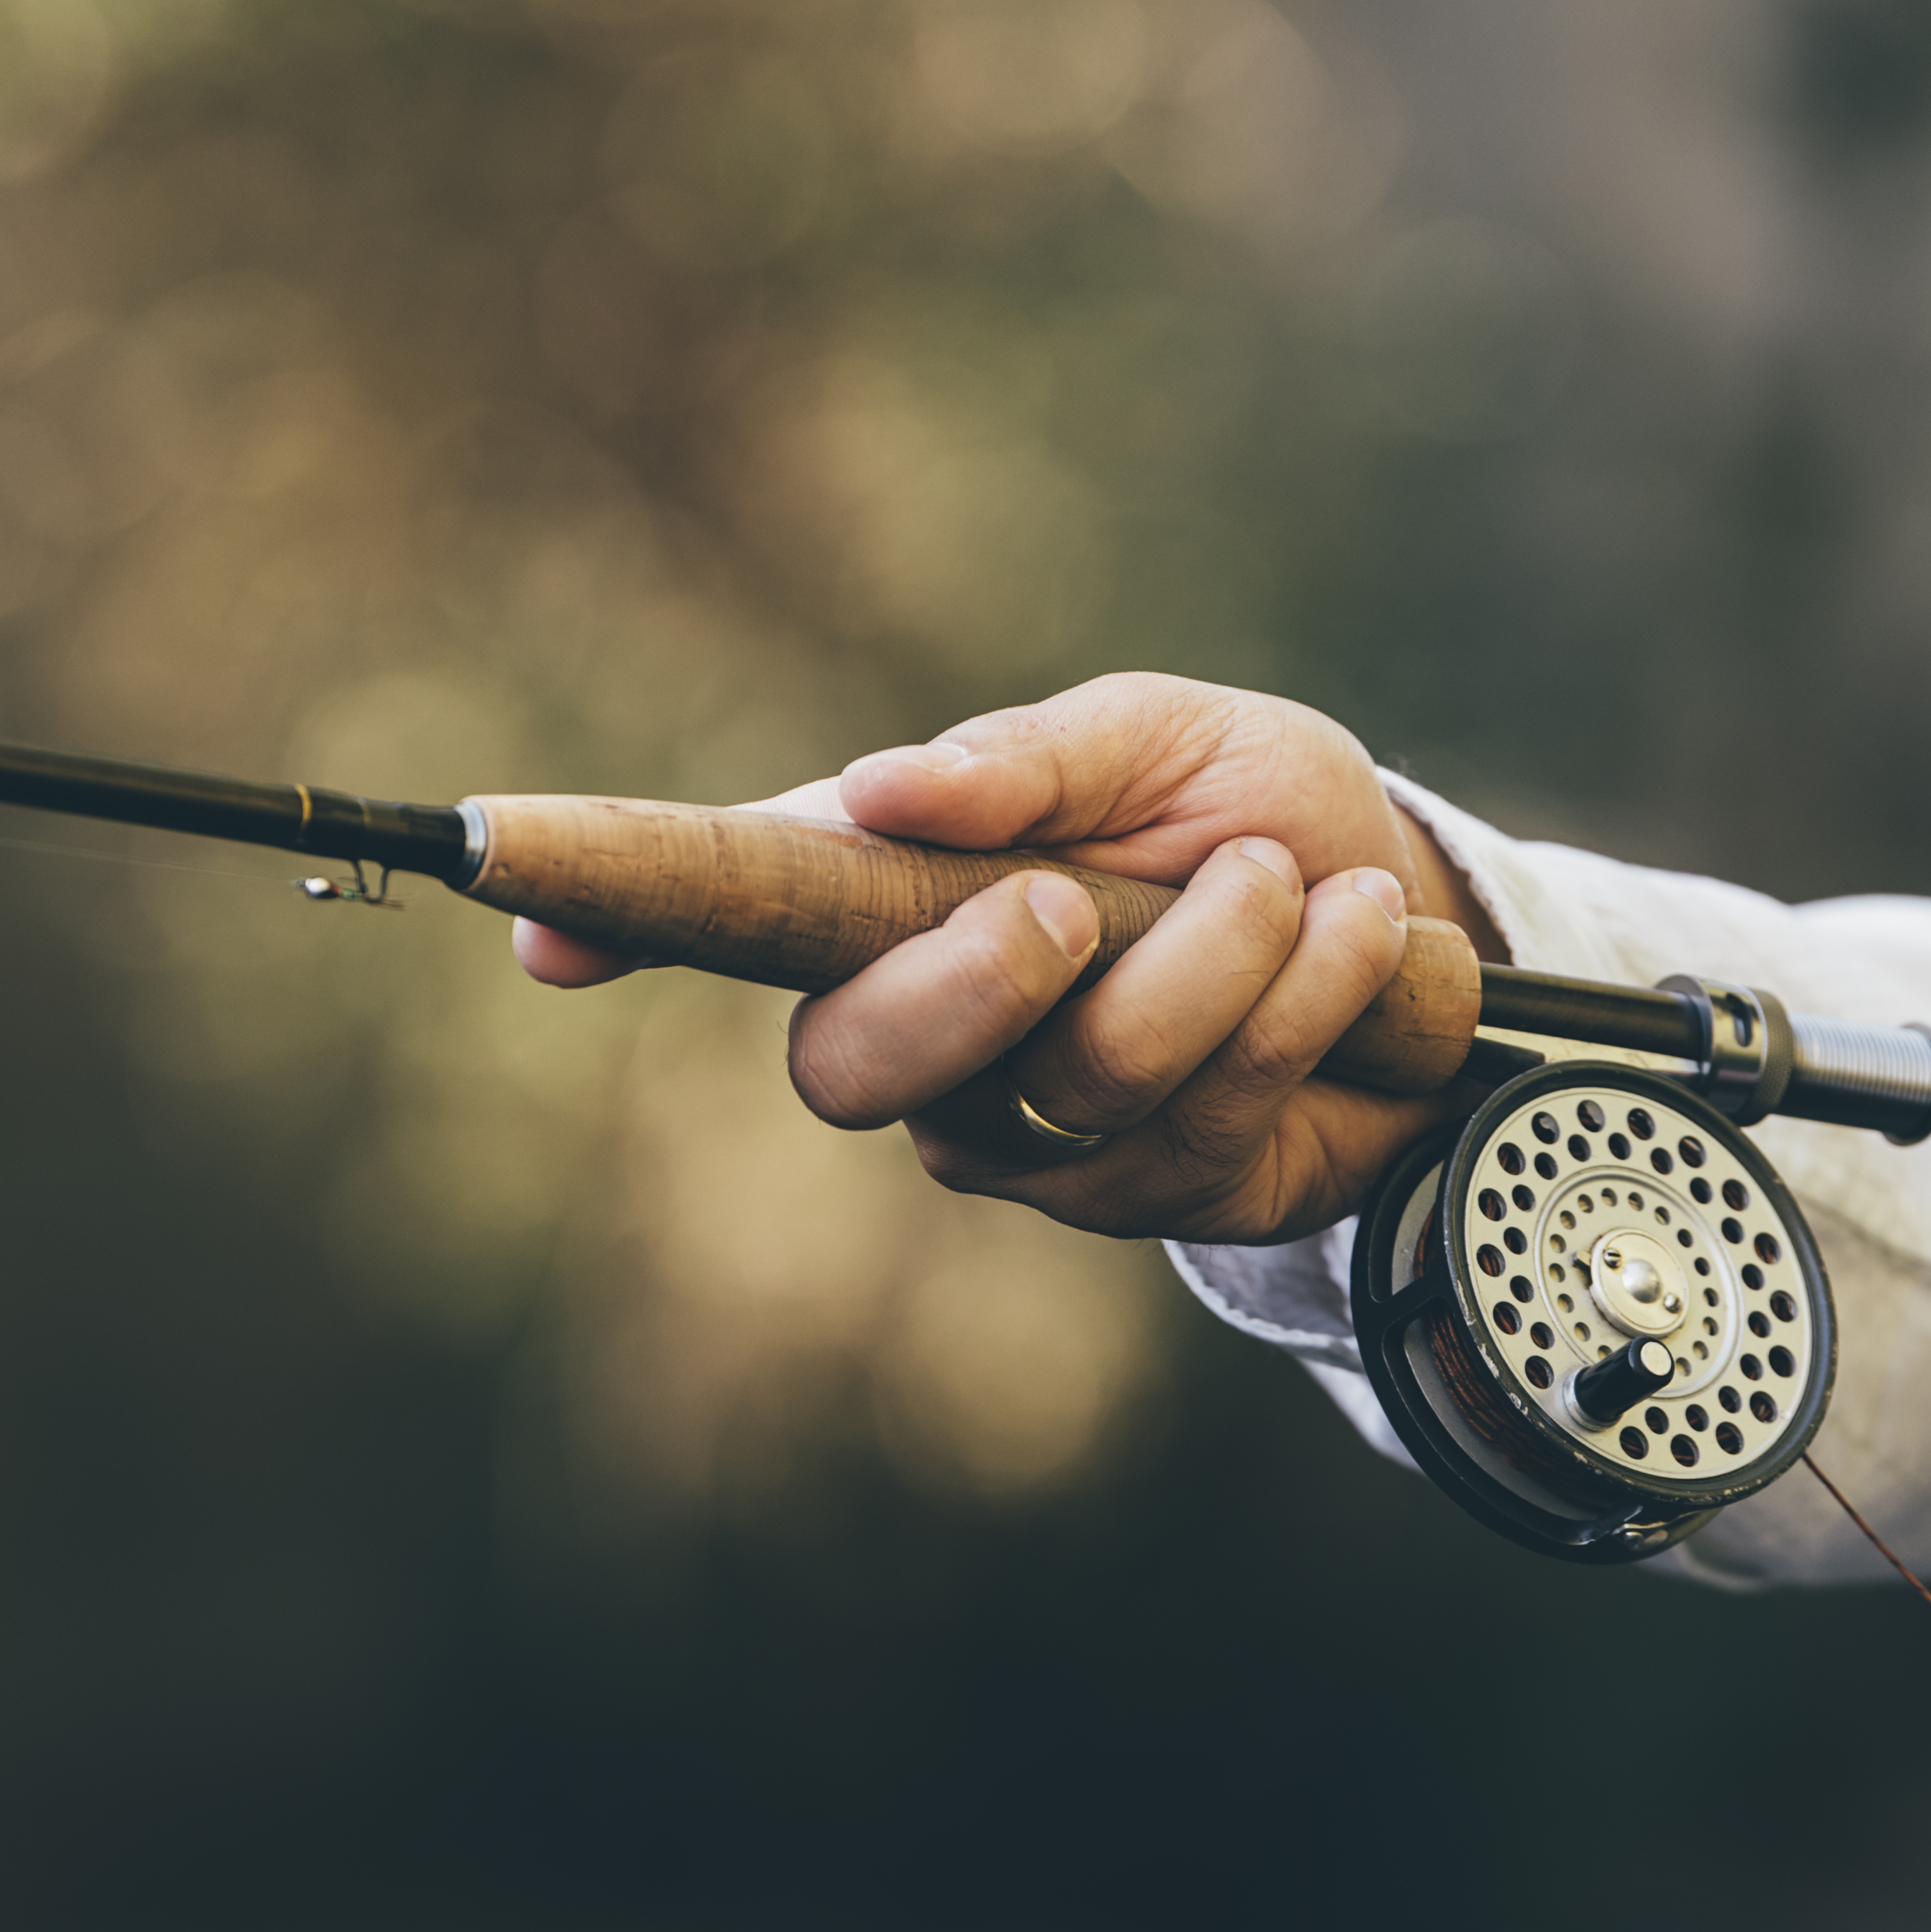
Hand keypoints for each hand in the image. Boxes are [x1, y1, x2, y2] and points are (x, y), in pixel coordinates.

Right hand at [512, 675, 1504, 1244]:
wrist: (1408, 918)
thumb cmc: (1241, 806)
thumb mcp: (1157, 735)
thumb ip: (1029, 758)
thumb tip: (890, 787)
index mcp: (881, 892)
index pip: (720, 907)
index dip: (611, 909)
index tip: (522, 908)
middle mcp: (918, 1030)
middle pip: (852, 1067)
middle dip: (967, 987)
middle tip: (1065, 903)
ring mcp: (1019, 1131)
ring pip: (1071, 1085)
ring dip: (1217, 967)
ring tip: (1298, 882)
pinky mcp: (1137, 1196)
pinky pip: (1198, 1127)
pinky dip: (1301, 1015)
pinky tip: (1357, 948)